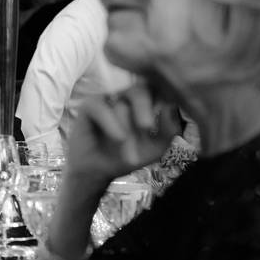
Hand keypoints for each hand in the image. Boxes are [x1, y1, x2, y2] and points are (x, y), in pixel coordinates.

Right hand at [66, 84, 180, 182]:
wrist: (100, 171)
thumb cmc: (129, 155)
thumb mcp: (157, 147)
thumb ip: (169, 129)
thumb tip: (170, 108)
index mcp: (147, 101)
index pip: (159, 88)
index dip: (165, 95)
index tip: (168, 110)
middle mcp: (127, 96)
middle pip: (139, 90)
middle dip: (144, 108)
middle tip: (147, 126)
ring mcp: (108, 99)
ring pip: (121, 106)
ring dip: (127, 133)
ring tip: (129, 156)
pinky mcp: (89, 106)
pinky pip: (101, 109)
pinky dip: (110, 124)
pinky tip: (118, 138)